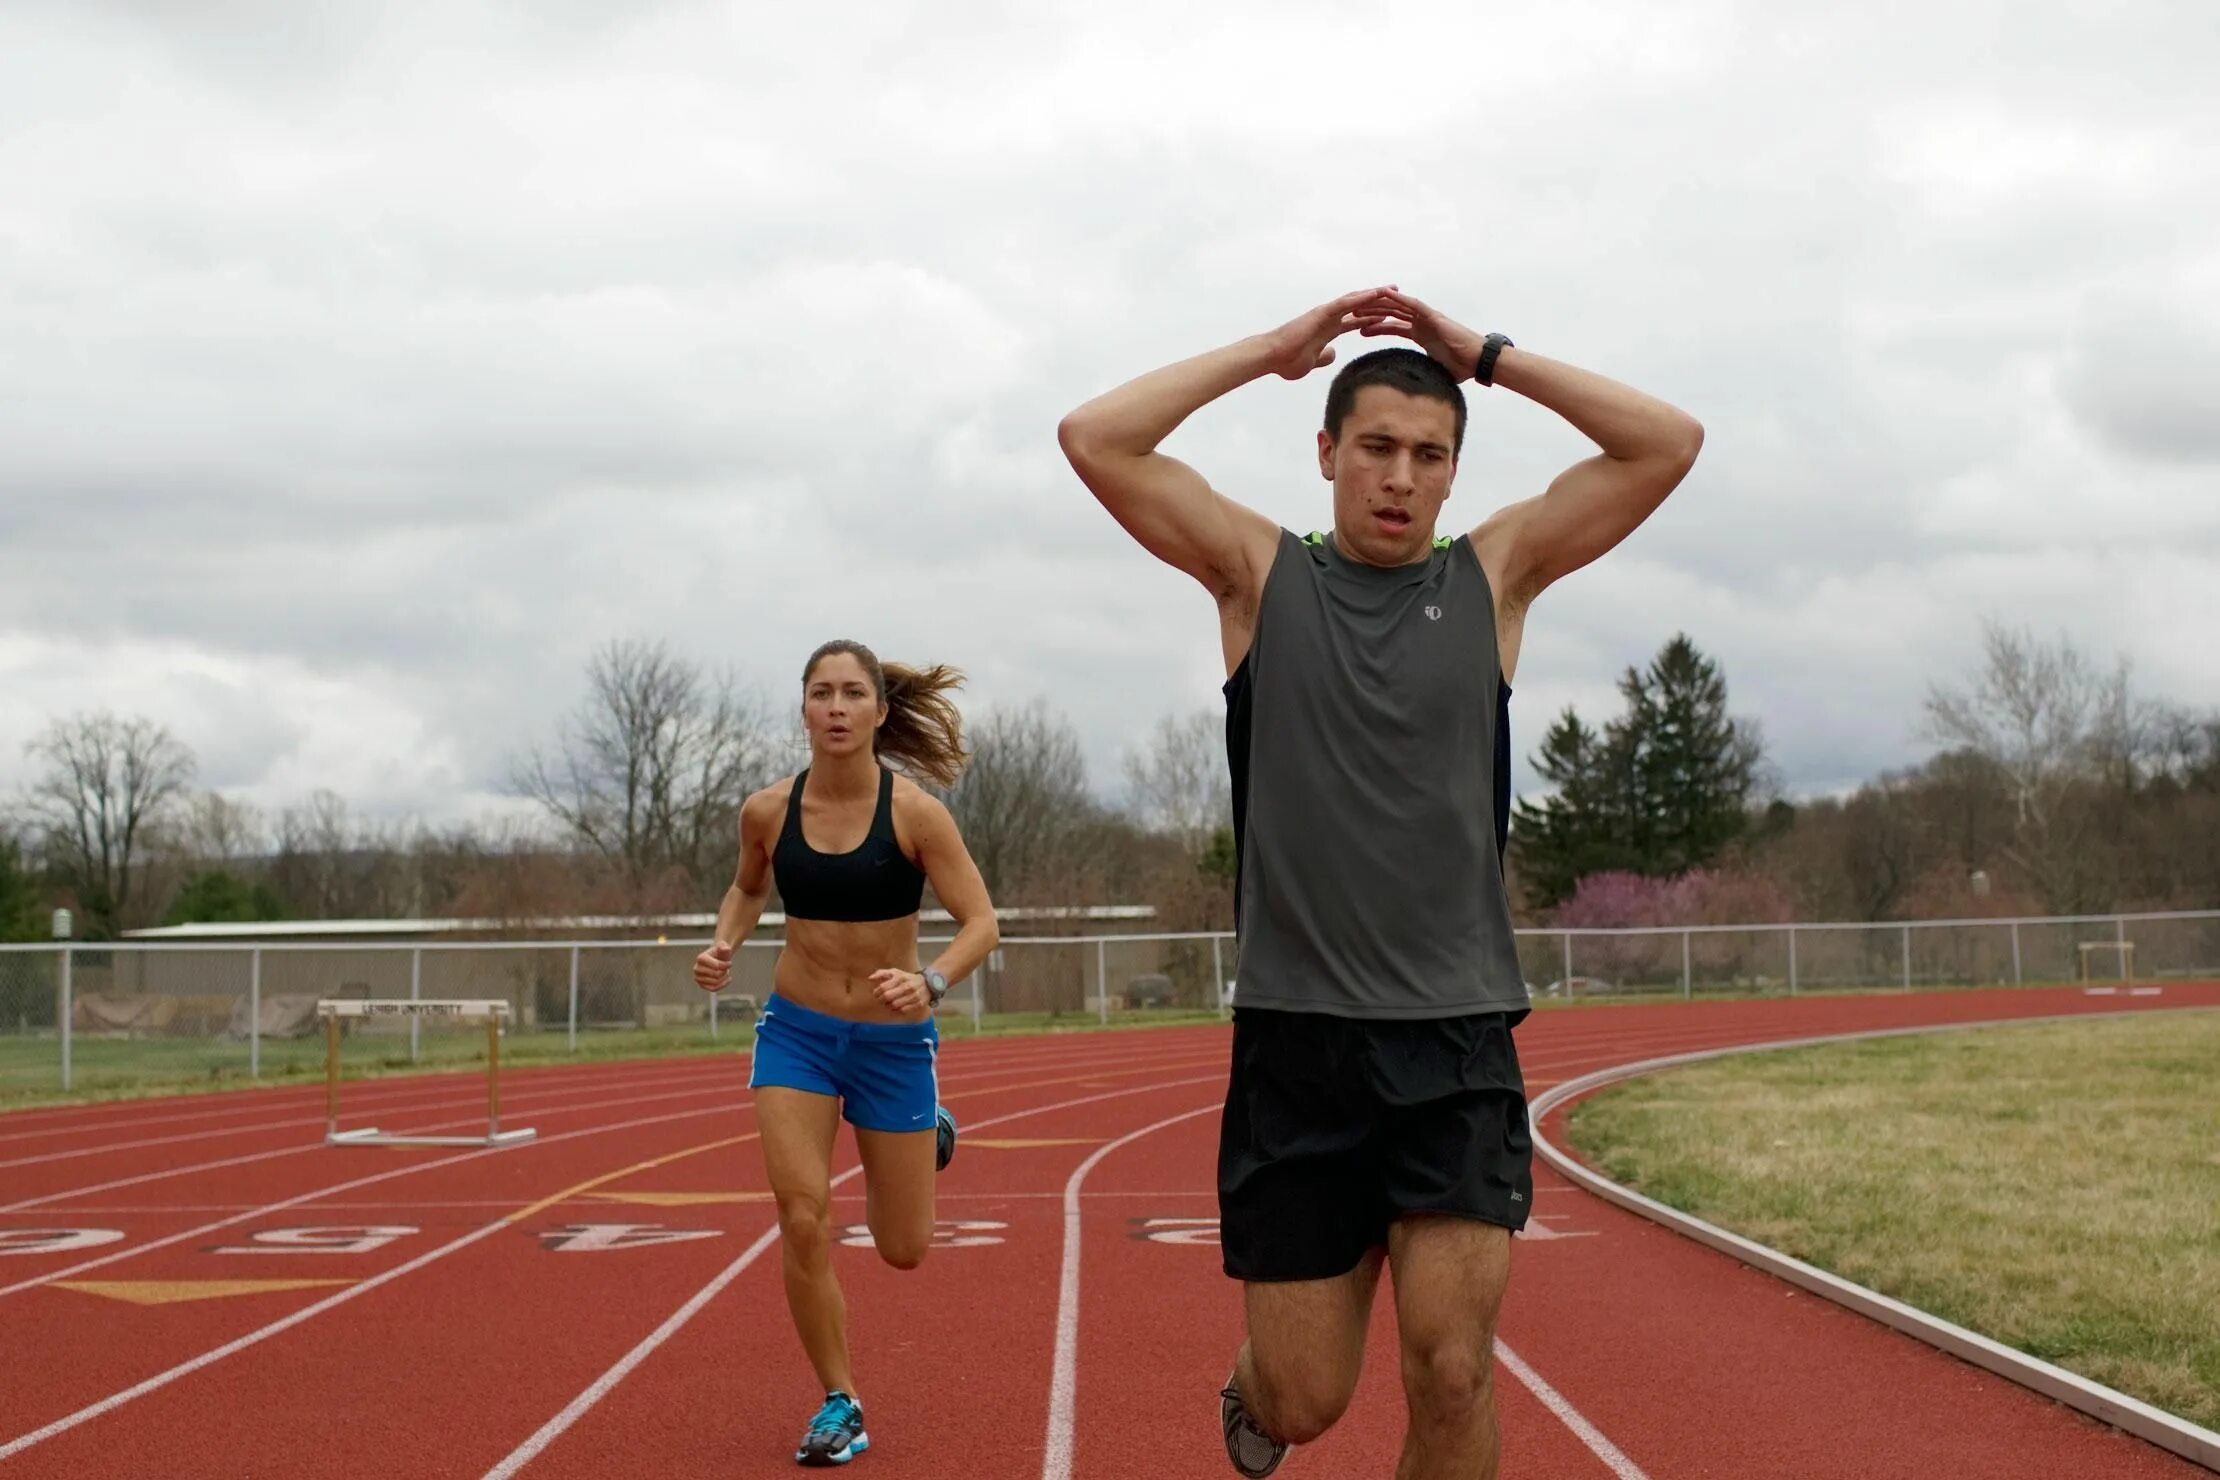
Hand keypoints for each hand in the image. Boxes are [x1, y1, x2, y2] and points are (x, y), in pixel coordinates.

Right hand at [692, 943, 732, 992]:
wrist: (717, 959)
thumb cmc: (720, 953)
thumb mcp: (723, 947)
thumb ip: (724, 947)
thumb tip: (726, 949)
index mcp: (700, 958)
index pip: (717, 966)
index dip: (726, 965)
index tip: (729, 962)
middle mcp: (696, 968)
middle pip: (716, 975)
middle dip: (724, 971)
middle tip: (725, 968)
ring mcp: (698, 978)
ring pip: (715, 982)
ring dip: (723, 977)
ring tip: (724, 972)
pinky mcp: (701, 985)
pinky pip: (713, 988)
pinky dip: (722, 985)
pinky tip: (727, 979)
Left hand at [870, 968, 931, 1014]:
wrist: (928, 983)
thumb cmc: (907, 978)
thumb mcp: (895, 972)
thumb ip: (882, 973)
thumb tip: (870, 978)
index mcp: (900, 977)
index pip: (883, 987)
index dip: (876, 992)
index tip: (876, 994)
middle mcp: (907, 986)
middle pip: (887, 997)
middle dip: (881, 1000)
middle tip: (880, 1000)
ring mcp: (914, 995)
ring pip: (894, 1005)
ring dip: (888, 1006)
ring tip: (888, 1004)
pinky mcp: (919, 1004)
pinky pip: (903, 1010)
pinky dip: (897, 1010)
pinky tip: (896, 1008)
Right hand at [1260, 286, 1401, 380]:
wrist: (1271, 357)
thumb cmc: (1286, 361)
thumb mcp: (1312, 362)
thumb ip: (1324, 357)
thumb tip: (1333, 354)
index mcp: (1328, 330)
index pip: (1356, 321)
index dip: (1373, 318)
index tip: (1390, 316)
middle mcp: (1329, 318)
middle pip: (1359, 307)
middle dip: (1379, 302)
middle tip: (1399, 296)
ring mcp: (1325, 314)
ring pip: (1355, 300)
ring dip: (1375, 294)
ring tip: (1394, 289)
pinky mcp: (1322, 313)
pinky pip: (1346, 302)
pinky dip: (1362, 297)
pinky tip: (1377, 293)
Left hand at [1352, 289, 1486, 380]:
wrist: (1478, 362)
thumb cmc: (1462, 368)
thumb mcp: (1433, 372)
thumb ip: (1421, 376)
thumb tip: (1409, 394)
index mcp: (1421, 334)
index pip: (1394, 327)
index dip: (1376, 328)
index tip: (1359, 330)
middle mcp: (1422, 323)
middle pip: (1392, 315)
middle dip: (1373, 313)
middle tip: (1353, 314)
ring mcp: (1427, 318)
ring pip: (1398, 307)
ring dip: (1380, 305)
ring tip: (1360, 305)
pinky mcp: (1433, 316)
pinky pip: (1413, 305)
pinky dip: (1398, 299)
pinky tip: (1383, 294)